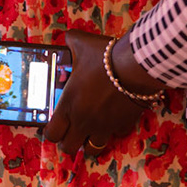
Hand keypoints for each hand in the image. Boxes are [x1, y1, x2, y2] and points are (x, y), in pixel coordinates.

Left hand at [41, 31, 159, 153]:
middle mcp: (84, 120)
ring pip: (93, 149)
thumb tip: (67, 37)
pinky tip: (113, 118)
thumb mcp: (81, 43)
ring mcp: (104, 126)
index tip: (54, 125)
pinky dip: (114, 129)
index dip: (50, 131)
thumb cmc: (104, 56)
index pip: (51, 133)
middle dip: (68, 141)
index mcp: (69, 104)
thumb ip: (70, 42)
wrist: (136, 66)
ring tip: (90, 130)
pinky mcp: (123, 125)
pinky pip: (116, 134)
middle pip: (69, 148)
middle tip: (71, 130)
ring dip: (90, 141)